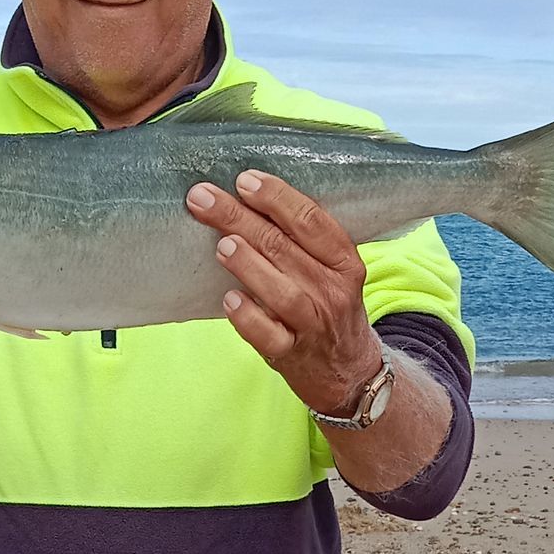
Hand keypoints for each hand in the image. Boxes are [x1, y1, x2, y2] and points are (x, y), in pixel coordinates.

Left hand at [185, 168, 380, 416]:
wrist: (349, 373)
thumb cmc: (329, 309)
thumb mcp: (331, 272)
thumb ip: (300, 242)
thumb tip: (247, 198)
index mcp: (344, 262)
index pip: (312, 222)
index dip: (278, 198)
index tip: (245, 179)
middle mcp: (332, 291)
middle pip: (285, 248)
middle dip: (241, 218)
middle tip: (204, 198)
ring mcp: (313, 325)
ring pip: (282, 292)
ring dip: (250, 265)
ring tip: (222, 244)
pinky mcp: (292, 355)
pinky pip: (269, 336)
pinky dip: (248, 318)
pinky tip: (229, 300)